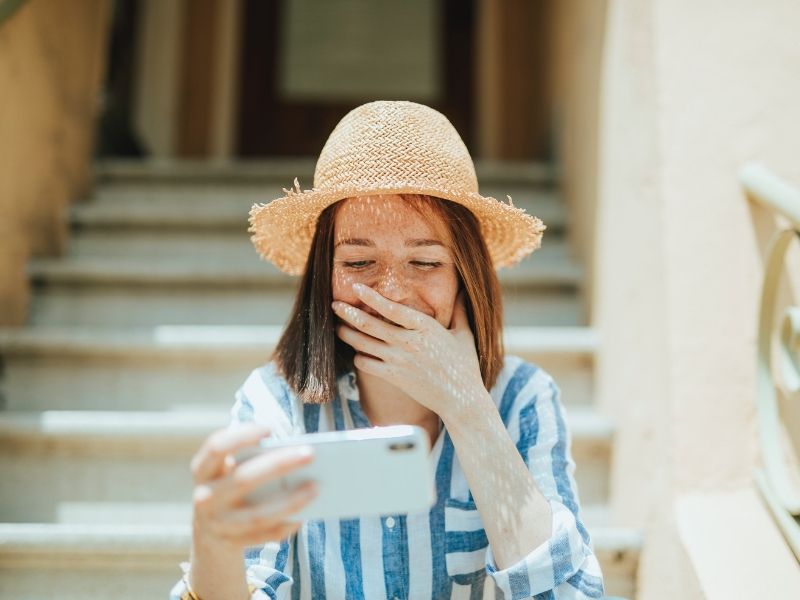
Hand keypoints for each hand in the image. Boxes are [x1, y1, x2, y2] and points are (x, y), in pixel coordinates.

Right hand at [190, 423, 316, 549]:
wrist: (209, 534)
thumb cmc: (230, 486)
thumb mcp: (227, 471)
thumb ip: (249, 459)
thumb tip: (293, 451)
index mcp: (203, 470)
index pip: (216, 447)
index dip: (241, 436)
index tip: (269, 429)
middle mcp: (205, 497)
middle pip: (243, 479)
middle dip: (278, 465)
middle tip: (310, 453)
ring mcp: (217, 524)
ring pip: (257, 514)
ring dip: (290, 501)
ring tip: (316, 487)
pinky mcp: (231, 544)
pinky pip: (264, 535)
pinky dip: (285, 525)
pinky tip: (305, 515)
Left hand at [332, 283, 486, 421]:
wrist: (460, 399)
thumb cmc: (464, 366)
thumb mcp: (464, 335)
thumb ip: (459, 311)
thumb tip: (461, 292)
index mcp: (425, 327)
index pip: (392, 308)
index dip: (371, 297)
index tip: (356, 287)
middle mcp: (408, 342)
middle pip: (369, 324)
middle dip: (348, 313)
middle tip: (335, 304)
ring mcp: (398, 361)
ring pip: (363, 343)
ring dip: (347, 334)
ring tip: (337, 327)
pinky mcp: (393, 377)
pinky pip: (366, 365)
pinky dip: (358, 357)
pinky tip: (356, 352)